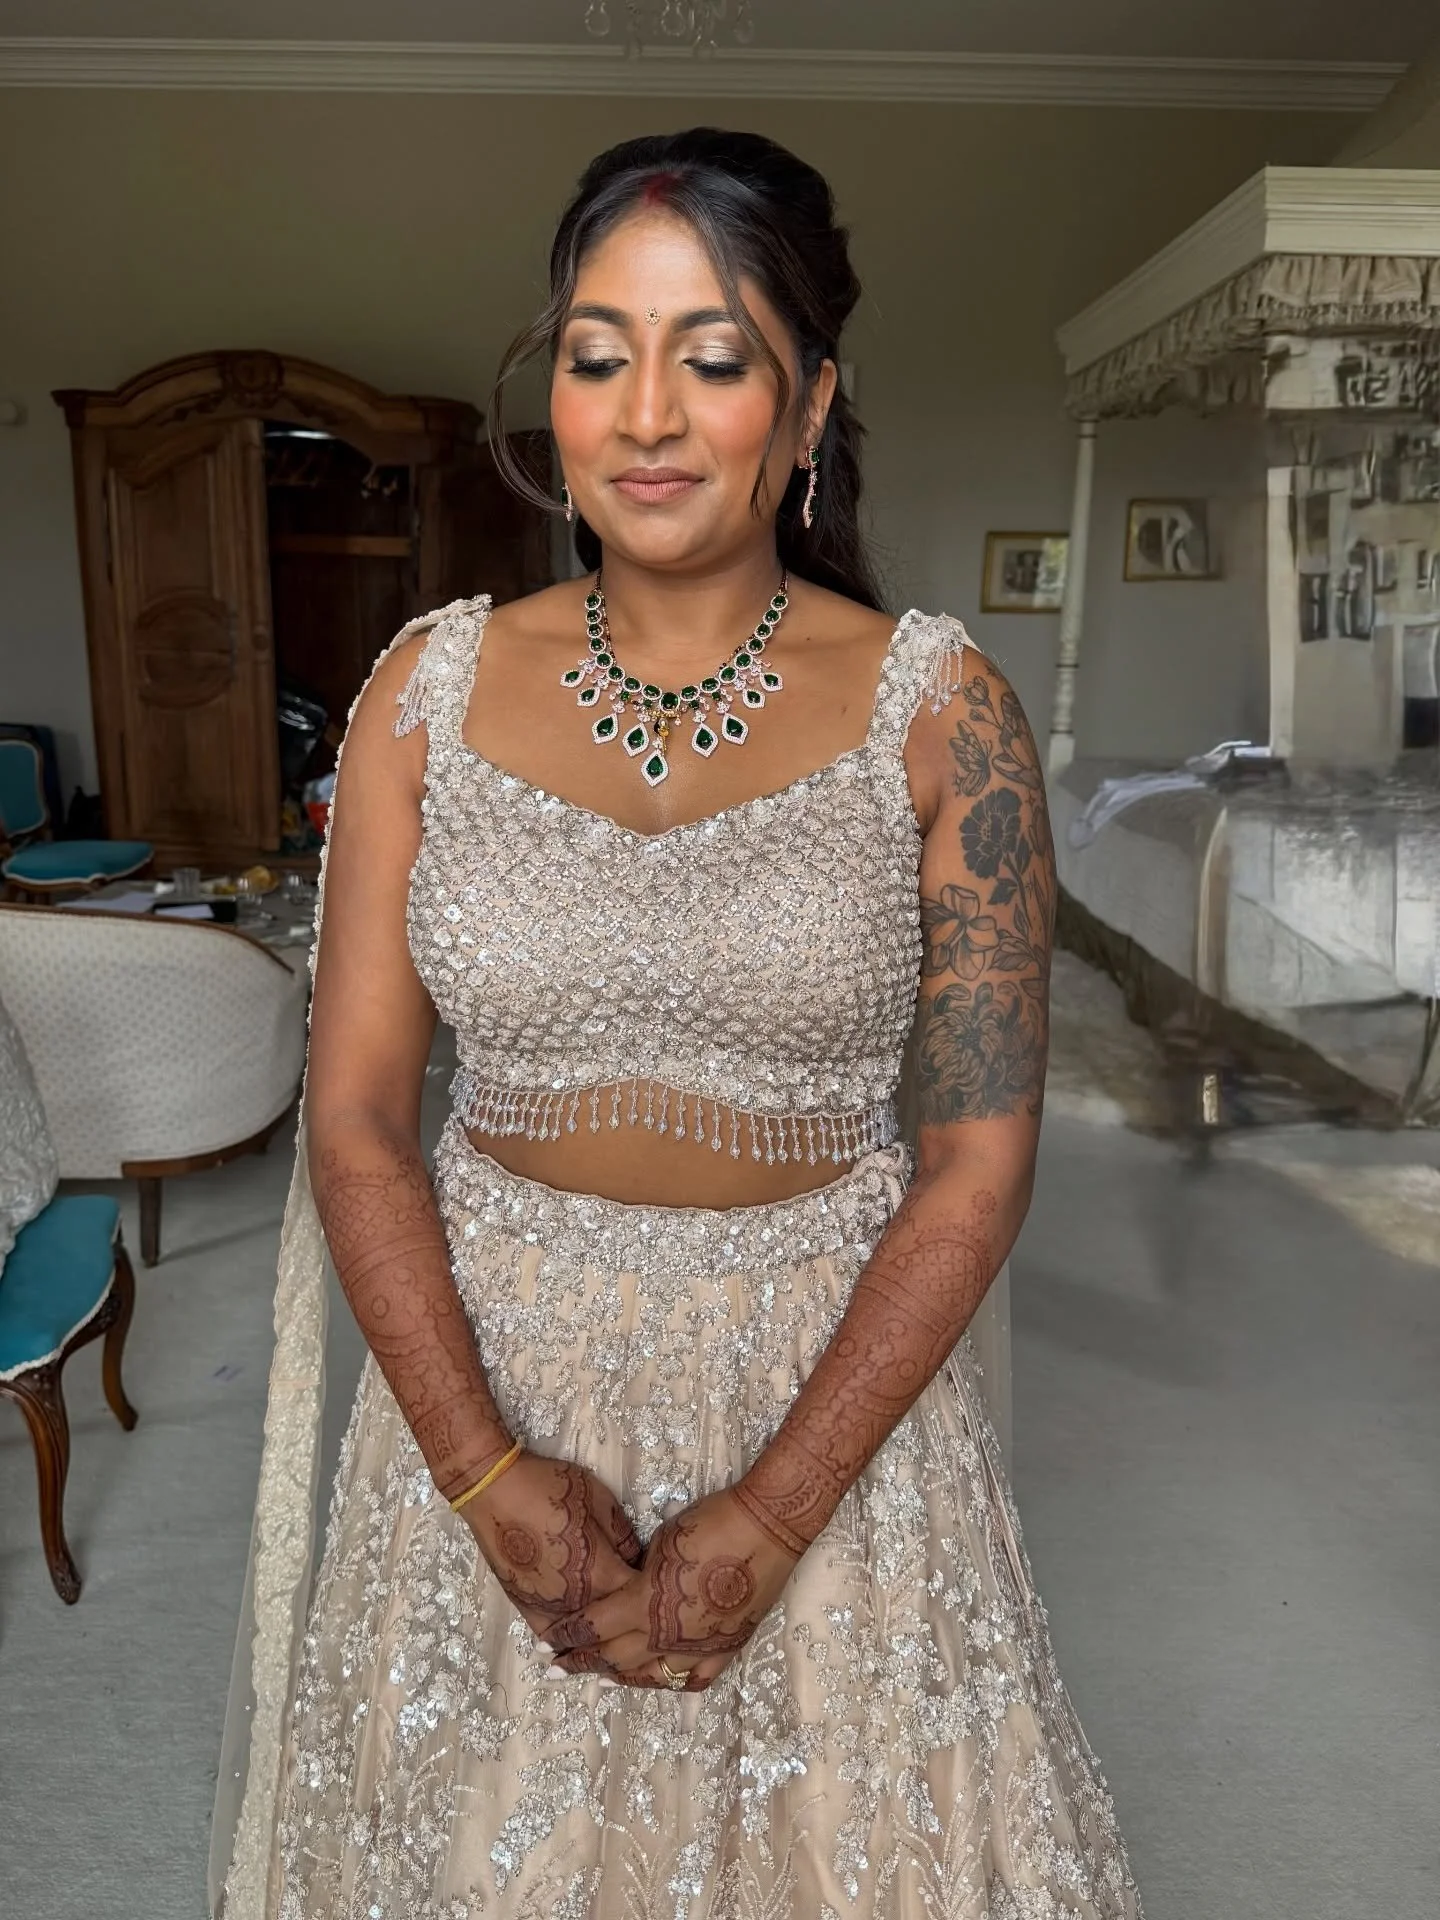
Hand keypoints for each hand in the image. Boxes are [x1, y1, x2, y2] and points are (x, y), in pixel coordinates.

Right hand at [462, 1453, 642, 1661]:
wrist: (494, 1489)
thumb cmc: (550, 1487)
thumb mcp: (599, 1499)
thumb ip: (624, 1535)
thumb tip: (638, 1560)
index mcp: (602, 1573)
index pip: (640, 1595)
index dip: (653, 1590)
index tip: (659, 1582)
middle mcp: (578, 1600)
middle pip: (614, 1621)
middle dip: (630, 1616)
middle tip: (641, 1607)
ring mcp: (549, 1608)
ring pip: (582, 1635)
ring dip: (599, 1635)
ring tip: (613, 1633)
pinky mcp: (525, 1607)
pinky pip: (549, 1635)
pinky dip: (563, 1641)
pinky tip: (571, 1644)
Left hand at [545, 1487, 801, 1690]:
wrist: (766, 1527)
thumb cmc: (708, 1522)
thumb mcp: (659, 1542)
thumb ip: (636, 1574)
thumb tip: (626, 1591)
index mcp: (645, 1603)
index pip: (594, 1627)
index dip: (567, 1636)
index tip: (547, 1643)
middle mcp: (667, 1636)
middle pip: (615, 1657)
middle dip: (582, 1663)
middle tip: (557, 1669)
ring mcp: (699, 1648)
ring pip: (652, 1676)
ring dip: (623, 1676)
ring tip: (603, 1676)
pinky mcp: (727, 1648)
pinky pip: (696, 1679)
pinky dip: (673, 1680)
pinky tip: (662, 1678)